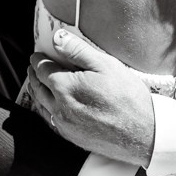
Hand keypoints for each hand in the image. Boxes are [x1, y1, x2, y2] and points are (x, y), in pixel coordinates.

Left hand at [28, 29, 153, 165]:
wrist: (143, 133)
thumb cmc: (128, 98)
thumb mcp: (106, 65)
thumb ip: (78, 50)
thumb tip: (57, 38)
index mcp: (65, 87)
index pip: (43, 69)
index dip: (38, 60)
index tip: (37, 55)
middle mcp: (59, 107)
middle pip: (37, 87)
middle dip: (33, 75)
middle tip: (33, 67)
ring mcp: (64, 125)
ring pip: (41, 105)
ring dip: (36, 92)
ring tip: (36, 83)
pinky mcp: (71, 137)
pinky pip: (49, 120)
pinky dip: (44, 109)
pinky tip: (49, 106)